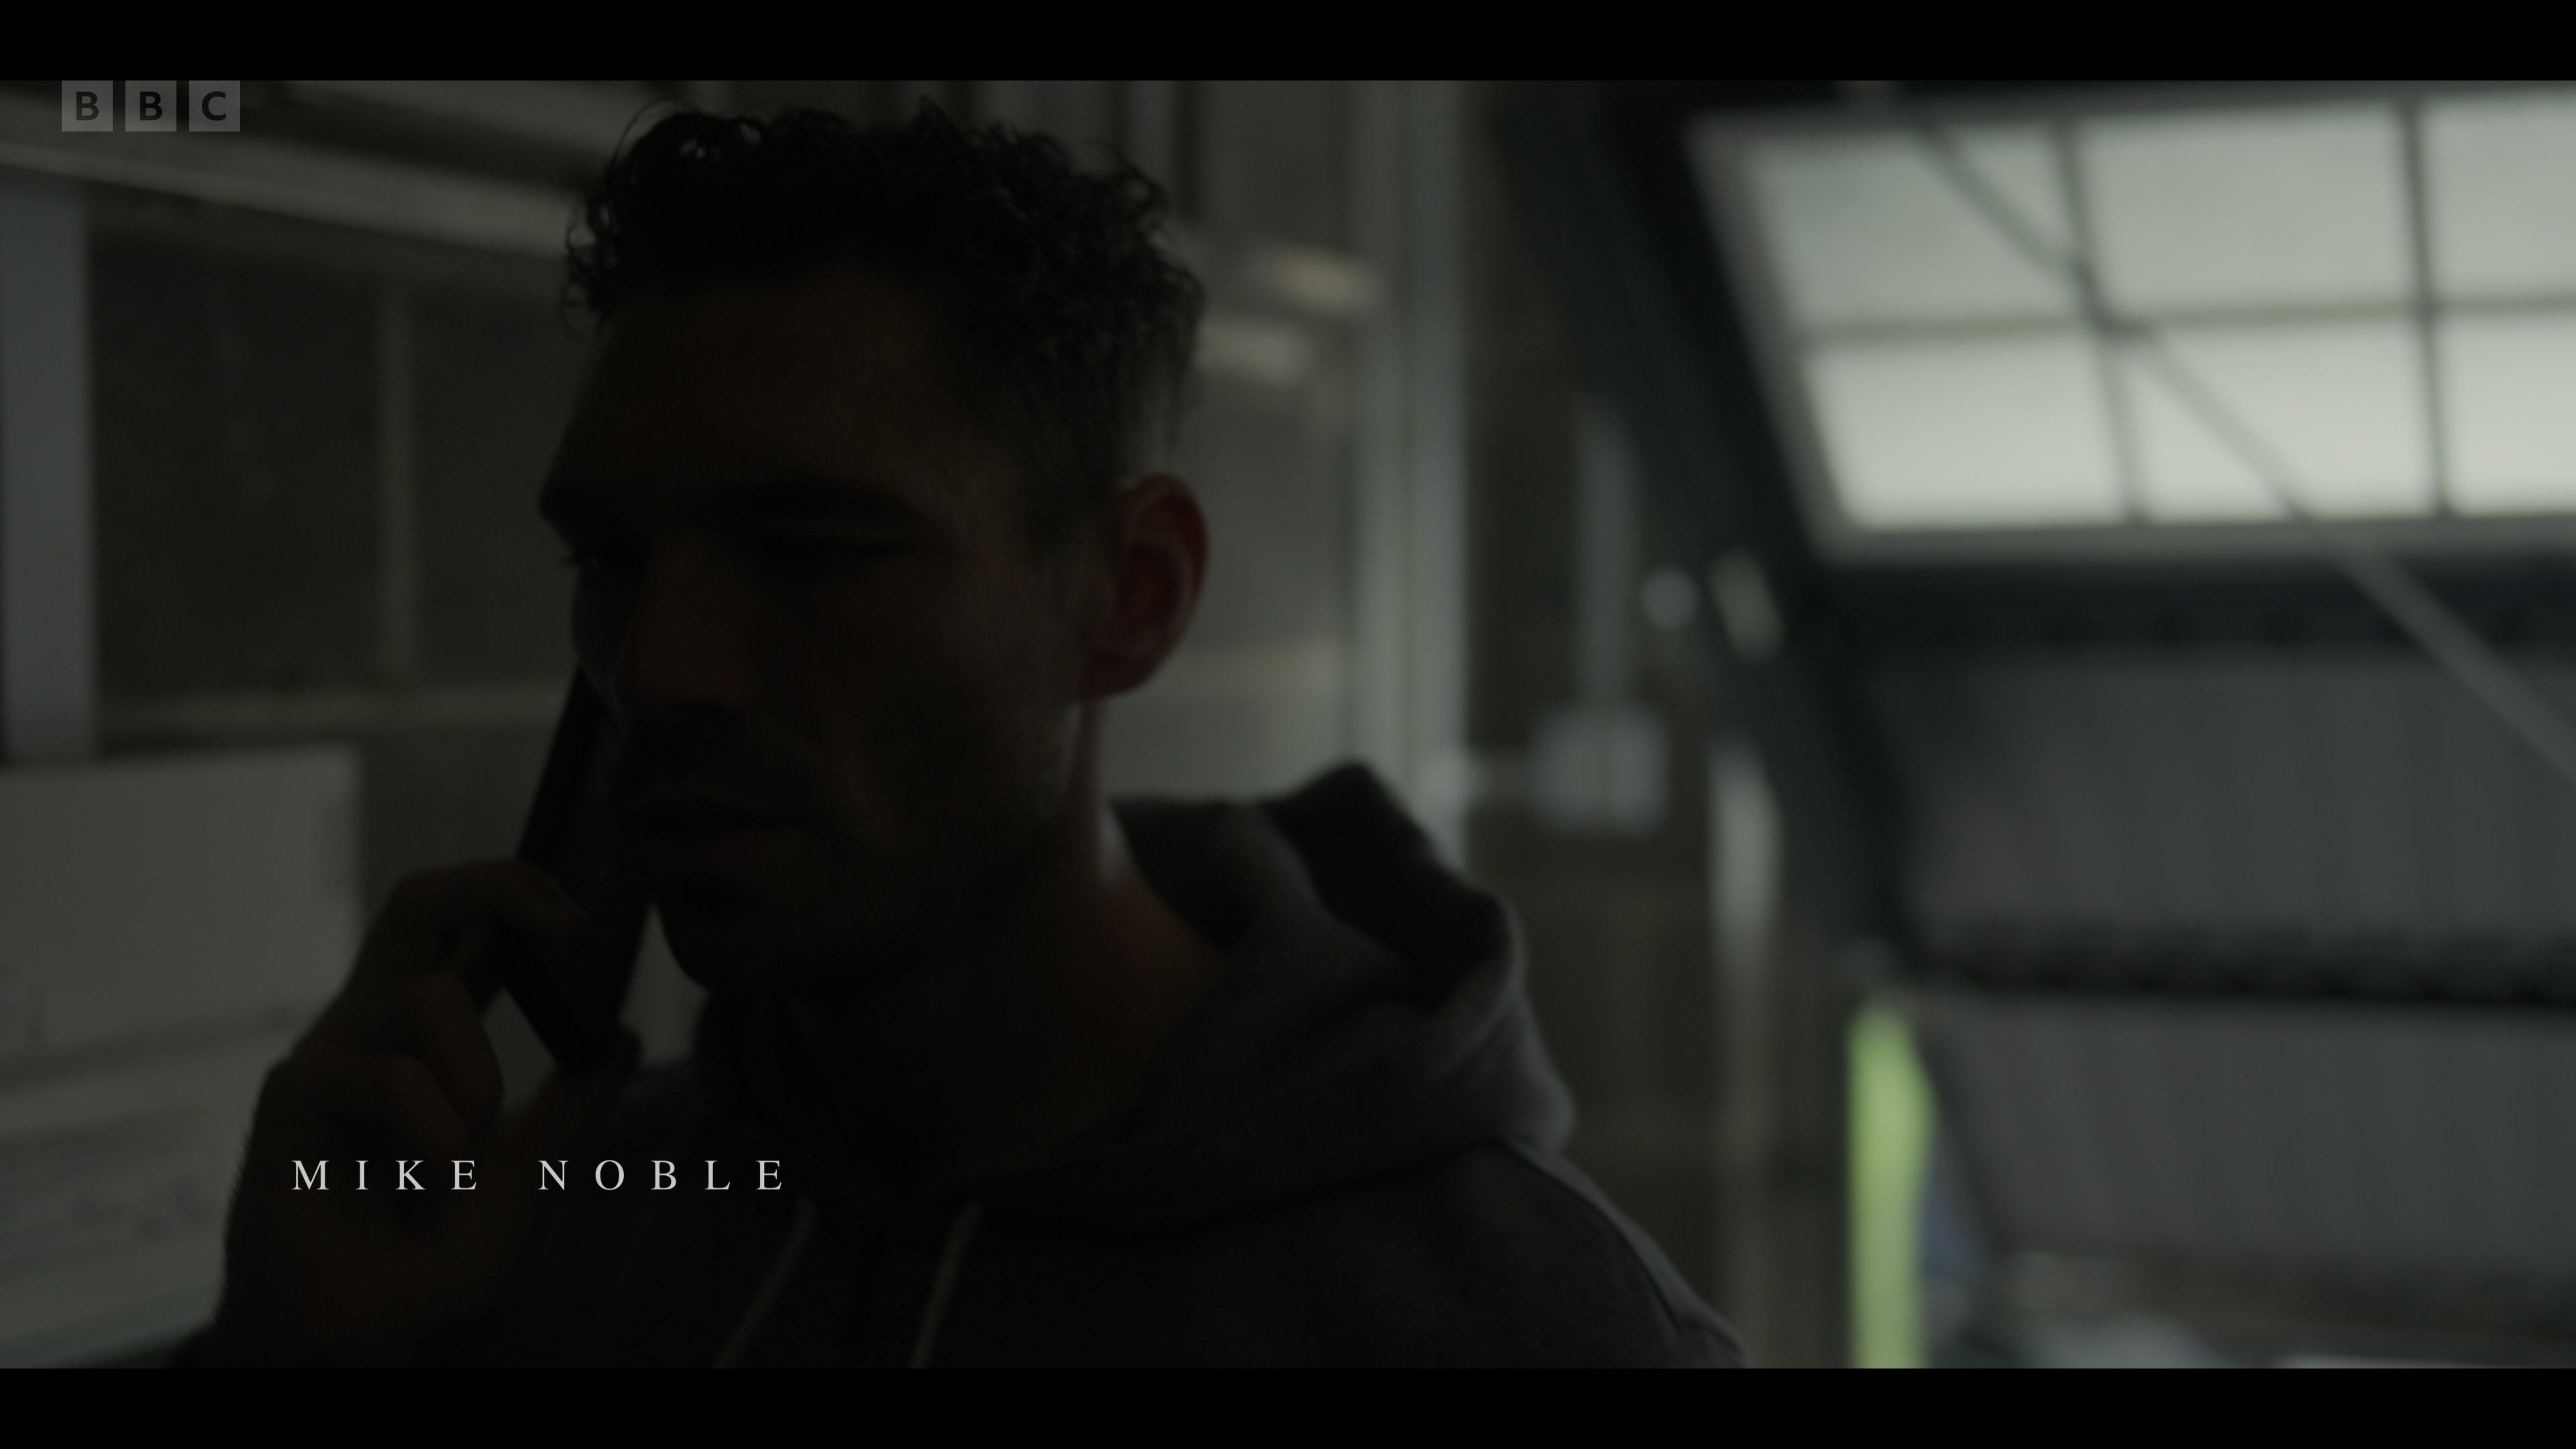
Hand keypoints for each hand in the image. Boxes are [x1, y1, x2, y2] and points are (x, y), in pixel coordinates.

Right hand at [195, 861, 640, 1365]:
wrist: (368, 1344)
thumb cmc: (431, 1266)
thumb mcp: (531, 1173)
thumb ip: (572, 1105)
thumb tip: (621, 1036)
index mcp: (426, 1039)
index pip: (464, 927)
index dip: (521, 894)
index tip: (592, 916)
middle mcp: (375, 1030)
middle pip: (421, 901)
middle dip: (500, 886)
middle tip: (569, 923)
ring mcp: (333, 1056)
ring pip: (426, 998)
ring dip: (475, 1081)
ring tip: (462, 1156)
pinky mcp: (293, 1095)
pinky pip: (385, 1074)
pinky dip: (431, 1131)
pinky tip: (424, 1183)